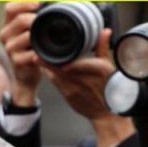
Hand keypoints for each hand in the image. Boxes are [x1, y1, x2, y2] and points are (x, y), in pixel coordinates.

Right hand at [0, 2, 42, 106]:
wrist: (26, 75)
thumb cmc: (30, 50)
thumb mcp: (28, 33)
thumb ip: (33, 19)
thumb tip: (48, 6)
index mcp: (7, 25)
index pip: (10, 8)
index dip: (24, 4)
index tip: (39, 4)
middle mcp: (5, 35)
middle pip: (20, 20)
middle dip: (36, 19)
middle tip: (47, 23)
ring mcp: (9, 48)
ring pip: (27, 36)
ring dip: (40, 36)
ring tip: (48, 38)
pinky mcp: (16, 61)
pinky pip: (31, 52)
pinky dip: (41, 51)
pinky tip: (45, 51)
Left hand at [42, 30, 132, 146]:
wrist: (106, 113)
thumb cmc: (108, 89)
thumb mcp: (108, 67)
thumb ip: (102, 48)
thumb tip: (104, 31)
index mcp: (97, 69)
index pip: (76, 61)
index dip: (62, 57)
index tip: (52, 49)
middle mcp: (85, 79)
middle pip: (61, 66)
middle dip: (49, 59)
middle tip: (39, 53)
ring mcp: (75, 88)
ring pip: (55, 74)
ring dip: (46, 66)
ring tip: (39, 59)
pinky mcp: (69, 95)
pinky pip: (55, 83)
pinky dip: (49, 75)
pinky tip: (45, 69)